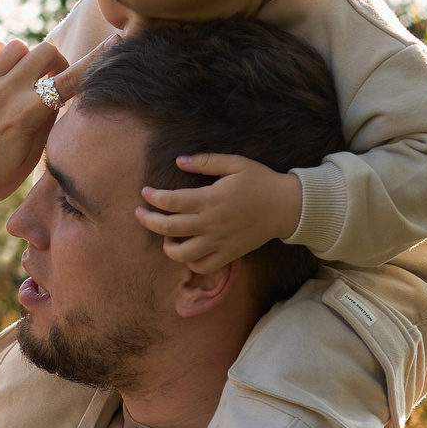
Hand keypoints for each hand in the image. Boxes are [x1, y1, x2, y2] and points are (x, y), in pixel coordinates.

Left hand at [0, 33, 117, 247]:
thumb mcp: (30, 159)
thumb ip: (47, 123)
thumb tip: (61, 95)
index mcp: (26, 115)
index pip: (70, 80)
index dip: (96, 60)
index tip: (114, 42)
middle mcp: (4, 93)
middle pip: (45, 51)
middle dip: (55, 63)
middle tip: (50, 82)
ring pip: (15, 46)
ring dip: (25, 59)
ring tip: (22, 80)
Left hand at [136, 157, 303, 274]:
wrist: (287, 206)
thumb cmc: (260, 181)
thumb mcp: (235, 163)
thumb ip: (206, 161)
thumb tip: (179, 161)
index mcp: (211, 199)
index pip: (171, 201)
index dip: (154, 197)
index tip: (146, 192)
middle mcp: (211, 223)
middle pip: (169, 227)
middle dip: (148, 220)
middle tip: (139, 213)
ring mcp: (219, 242)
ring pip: (182, 254)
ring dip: (167, 246)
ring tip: (165, 235)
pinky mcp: (229, 254)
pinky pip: (203, 266)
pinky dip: (190, 262)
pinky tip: (187, 249)